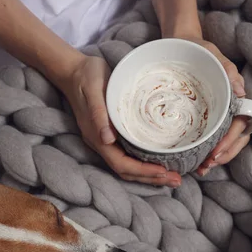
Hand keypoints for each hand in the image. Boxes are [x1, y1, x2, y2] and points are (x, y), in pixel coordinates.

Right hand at [60, 55, 181, 186]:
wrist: (74, 71)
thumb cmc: (86, 77)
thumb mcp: (93, 90)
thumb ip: (99, 115)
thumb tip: (107, 139)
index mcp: (98, 138)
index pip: (122, 165)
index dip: (143, 171)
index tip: (164, 171)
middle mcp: (102, 144)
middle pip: (128, 172)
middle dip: (152, 178)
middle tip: (177, 180)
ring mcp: (106, 142)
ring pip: (129, 167)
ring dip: (150, 174)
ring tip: (171, 176)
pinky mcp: (111, 136)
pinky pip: (129, 156)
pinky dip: (145, 163)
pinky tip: (159, 161)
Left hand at [185, 39, 248, 175]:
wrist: (182, 46)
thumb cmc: (199, 49)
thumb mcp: (213, 55)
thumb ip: (227, 70)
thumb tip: (241, 91)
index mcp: (236, 97)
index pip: (241, 125)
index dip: (230, 141)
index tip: (216, 153)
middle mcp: (230, 108)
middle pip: (237, 139)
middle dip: (224, 155)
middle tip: (207, 165)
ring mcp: (219, 115)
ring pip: (226, 143)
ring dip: (216, 159)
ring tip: (202, 169)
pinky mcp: (205, 119)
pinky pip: (211, 140)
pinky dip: (206, 153)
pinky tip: (196, 162)